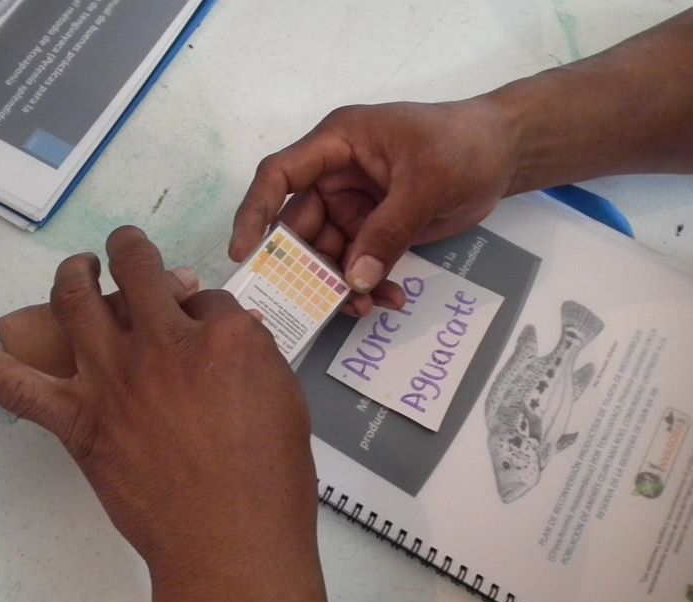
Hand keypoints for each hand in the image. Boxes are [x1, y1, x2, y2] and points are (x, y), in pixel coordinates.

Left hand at [0, 227, 333, 601]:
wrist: (228, 545)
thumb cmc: (271, 479)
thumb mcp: (284, 396)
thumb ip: (249, 353)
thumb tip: (216, 333)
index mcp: (224, 337)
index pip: (206, 297)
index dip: (203, 309)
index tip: (204, 328)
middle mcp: (161, 344)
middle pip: (138, 272)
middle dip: (134, 252)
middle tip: (130, 253)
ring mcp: (112, 379)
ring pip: (76, 301)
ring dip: (74, 273)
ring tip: (78, 268)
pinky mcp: (77, 421)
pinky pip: (15, 385)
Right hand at [230, 100, 517, 314]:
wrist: (505, 153)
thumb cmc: (462, 145)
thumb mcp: (425, 183)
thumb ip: (388, 232)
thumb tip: (355, 281)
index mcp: (336, 144)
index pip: (279, 175)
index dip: (255, 213)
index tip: (244, 254)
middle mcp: (334, 177)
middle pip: (300, 228)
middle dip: (308, 268)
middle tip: (317, 304)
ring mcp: (353, 207)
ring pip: (329, 255)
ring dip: (344, 285)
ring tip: (369, 308)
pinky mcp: (374, 231)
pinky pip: (359, 265)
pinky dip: (371, 286)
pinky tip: (392, 301)